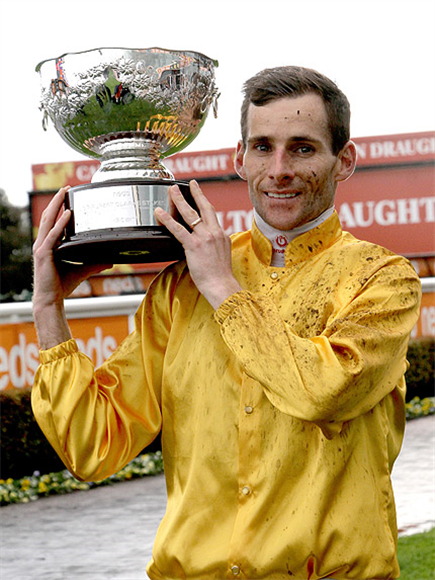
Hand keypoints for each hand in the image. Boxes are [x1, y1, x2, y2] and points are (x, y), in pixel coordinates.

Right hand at [32, 187, 110, 347]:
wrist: (52, 300)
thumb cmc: (62, 285)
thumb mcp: (83, 269)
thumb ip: (97, 263)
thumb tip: (112, 260)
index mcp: (50, 244)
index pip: (53, 221)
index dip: (59, 207)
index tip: (68, 195)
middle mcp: (43, 243)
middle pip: (49, 216)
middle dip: (57, 200)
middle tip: (67, 188)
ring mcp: (42, 248)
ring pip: (49, 221)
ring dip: (57, 205)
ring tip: (65, 193)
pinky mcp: (44, 254)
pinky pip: (53, 236)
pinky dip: (61, 224)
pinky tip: (68, 214)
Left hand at [155, 181, 241, 308]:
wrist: (221, 285)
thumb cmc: (220, 276)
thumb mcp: (222, 255)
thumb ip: (215, 245)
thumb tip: (207, 244)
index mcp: (221, 235)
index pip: (211, 215)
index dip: (204, 202)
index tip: (199, 193)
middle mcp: (214, 233)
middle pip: (204, 207)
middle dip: (196, 193)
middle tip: (189, 183)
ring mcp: (204, 238)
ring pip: (190, 214)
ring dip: (179, 200)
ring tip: (171, 191)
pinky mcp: (194, 246)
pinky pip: (178, 229)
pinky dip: (167, 220)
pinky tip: (159, 213)